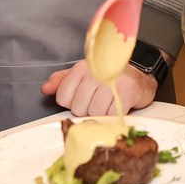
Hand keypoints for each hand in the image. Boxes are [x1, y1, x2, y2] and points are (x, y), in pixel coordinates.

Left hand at [41, 60, 156, 116]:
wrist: (139, 77)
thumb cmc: (108, 78)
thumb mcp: (83, 76)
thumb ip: (63, 81)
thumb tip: (45, 88)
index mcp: (81, 68)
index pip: (63, 96)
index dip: (72, 103)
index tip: (82, 99)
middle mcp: (95, 72)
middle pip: (78, 107)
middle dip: (87, 110)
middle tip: (97, 102)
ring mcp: (111, 81)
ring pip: (94, 111)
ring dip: (101, 113)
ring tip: (108, 103)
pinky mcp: (126, 91)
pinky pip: (111, 114)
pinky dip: (113, 115)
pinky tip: (117, 105)